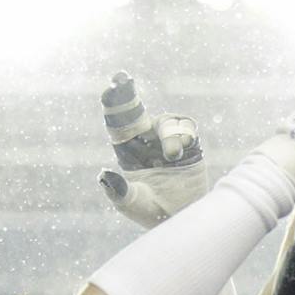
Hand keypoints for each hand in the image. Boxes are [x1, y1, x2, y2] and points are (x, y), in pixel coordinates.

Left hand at [98, 72, 209, 227]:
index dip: (113, 105)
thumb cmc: (152, 213)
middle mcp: (146, 141)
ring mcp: (167, 140)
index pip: (117, 123)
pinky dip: (184, 134)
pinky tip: (182, 150)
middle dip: (127, 91)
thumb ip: (119, 191)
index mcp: (127, 151)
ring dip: (169, 134)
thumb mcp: (132, 204)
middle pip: (135, 110)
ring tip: (172, 156)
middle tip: (121, 77)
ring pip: (166, 120)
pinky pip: (187, 126)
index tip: (108, 89)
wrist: (184, 217)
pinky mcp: (190, 145)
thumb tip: (104, 174)